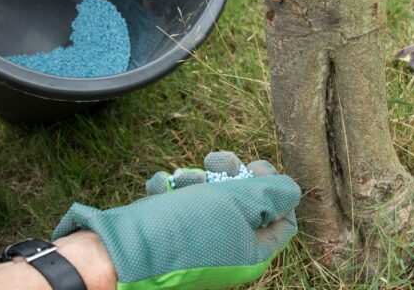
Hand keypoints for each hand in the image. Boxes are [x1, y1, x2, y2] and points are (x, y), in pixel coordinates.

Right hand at [52, 152, 298, 288]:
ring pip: (209, 200)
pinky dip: (171, 193)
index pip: (283, 220)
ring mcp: (199, 245)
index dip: (274, 188)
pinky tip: (160, 189)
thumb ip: (272, 194)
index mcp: (252, 253)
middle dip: (230, 176)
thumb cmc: (184, 229)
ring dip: (196, 180)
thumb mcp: (239, 204)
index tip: (255, 168)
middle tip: (217, 160)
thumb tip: (292, 191)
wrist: (121, 250)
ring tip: (180, 178)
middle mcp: (228, 252)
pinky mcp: (171, 236)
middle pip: (245, 204)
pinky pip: (180, 207)